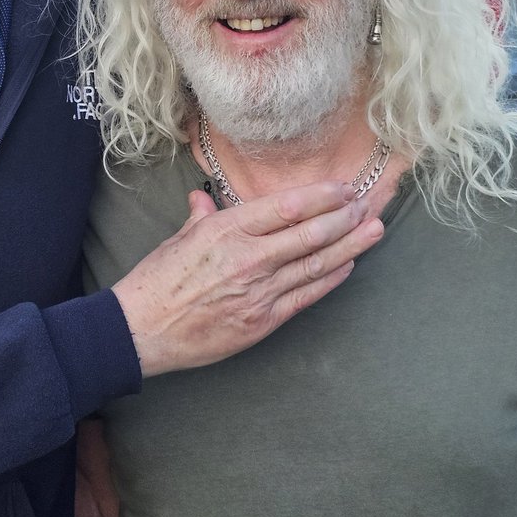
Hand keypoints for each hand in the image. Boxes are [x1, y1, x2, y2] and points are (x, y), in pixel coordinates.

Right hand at [111, 182, 382, 377]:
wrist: (143, 329)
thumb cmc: (157, 281)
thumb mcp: (178, 239)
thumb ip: (201, 216)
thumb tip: (204, 198)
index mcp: (226, 229)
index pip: (286, 207)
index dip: (321, 196)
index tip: (343, 187)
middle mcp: (248, 257)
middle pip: (310, 233)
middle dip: (344, 217)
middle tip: (367, 204)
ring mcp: (259, 291)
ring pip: (315, 263)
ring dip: (349, 245)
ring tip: (373, 230)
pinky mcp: (263, 320)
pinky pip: (306, 295)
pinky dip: (330, 279)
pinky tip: (347, 266)